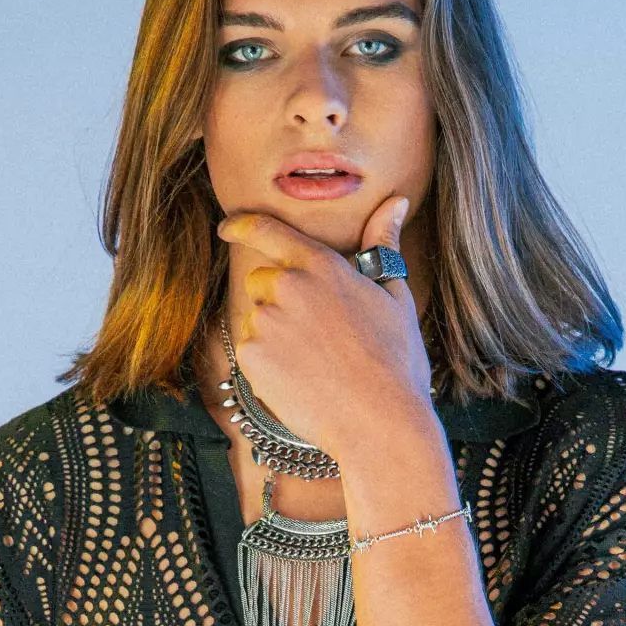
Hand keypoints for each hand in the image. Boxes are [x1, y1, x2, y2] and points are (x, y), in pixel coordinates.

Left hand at [216, 195, 435, 463]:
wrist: (380, 422)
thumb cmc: (396, 361)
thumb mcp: (395, 296)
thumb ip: (383, 244)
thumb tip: (396, 203)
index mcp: (322, 266)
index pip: (268, 231)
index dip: (242, 226)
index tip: (228, 227)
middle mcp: (288, 287)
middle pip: (261, 281)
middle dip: (278, 300)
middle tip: (316, 335)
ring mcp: (266, 323)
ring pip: (256, 321)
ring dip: (275, 336)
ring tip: (315, 364)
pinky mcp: (251, 359)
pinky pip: (251, 354)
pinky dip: (269, 366)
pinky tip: (302, 381)